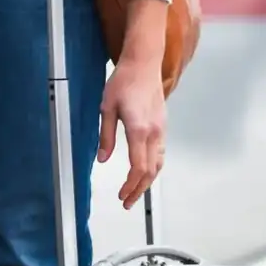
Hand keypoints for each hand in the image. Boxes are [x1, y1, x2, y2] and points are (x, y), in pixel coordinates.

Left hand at [98, 58, 165, 207]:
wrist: (143, 64)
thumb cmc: (124, 81)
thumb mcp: (106, 108)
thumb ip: (106, 136)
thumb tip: (102, 159)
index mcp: (138, 129)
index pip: (139, 167)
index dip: (131, 185)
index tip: (122, 195)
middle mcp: (154, 132)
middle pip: (151, 171)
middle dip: (139, 190)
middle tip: (128, 202)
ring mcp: (161, 130)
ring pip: (158, 164)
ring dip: (148, 181)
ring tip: (136, 191)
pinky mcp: (162, 126)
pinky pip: (160, 153)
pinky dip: (153, 167)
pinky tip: (145, 171)